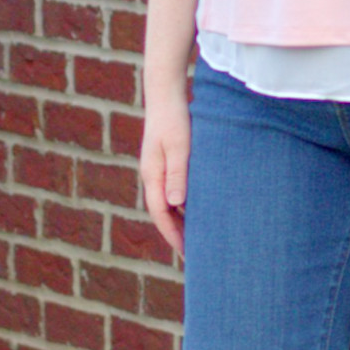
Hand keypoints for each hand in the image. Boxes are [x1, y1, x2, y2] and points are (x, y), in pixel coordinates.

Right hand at [140, 89, 190, 253]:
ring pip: (167, 203)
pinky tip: (196, 209)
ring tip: (197, 237)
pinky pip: (171, 191)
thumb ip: (178, 174)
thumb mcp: (179, 147)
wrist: (166, 94)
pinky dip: (182, 205)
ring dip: (179, 220)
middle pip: (162, 212)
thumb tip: (175, 204)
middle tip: (194, 254)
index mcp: (153, 175)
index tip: (187, 253)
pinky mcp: (165, 162)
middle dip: (176, 233)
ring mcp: (157, 169)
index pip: (161, 213)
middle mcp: (152, 175)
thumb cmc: (175, 119)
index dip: (173, 235)